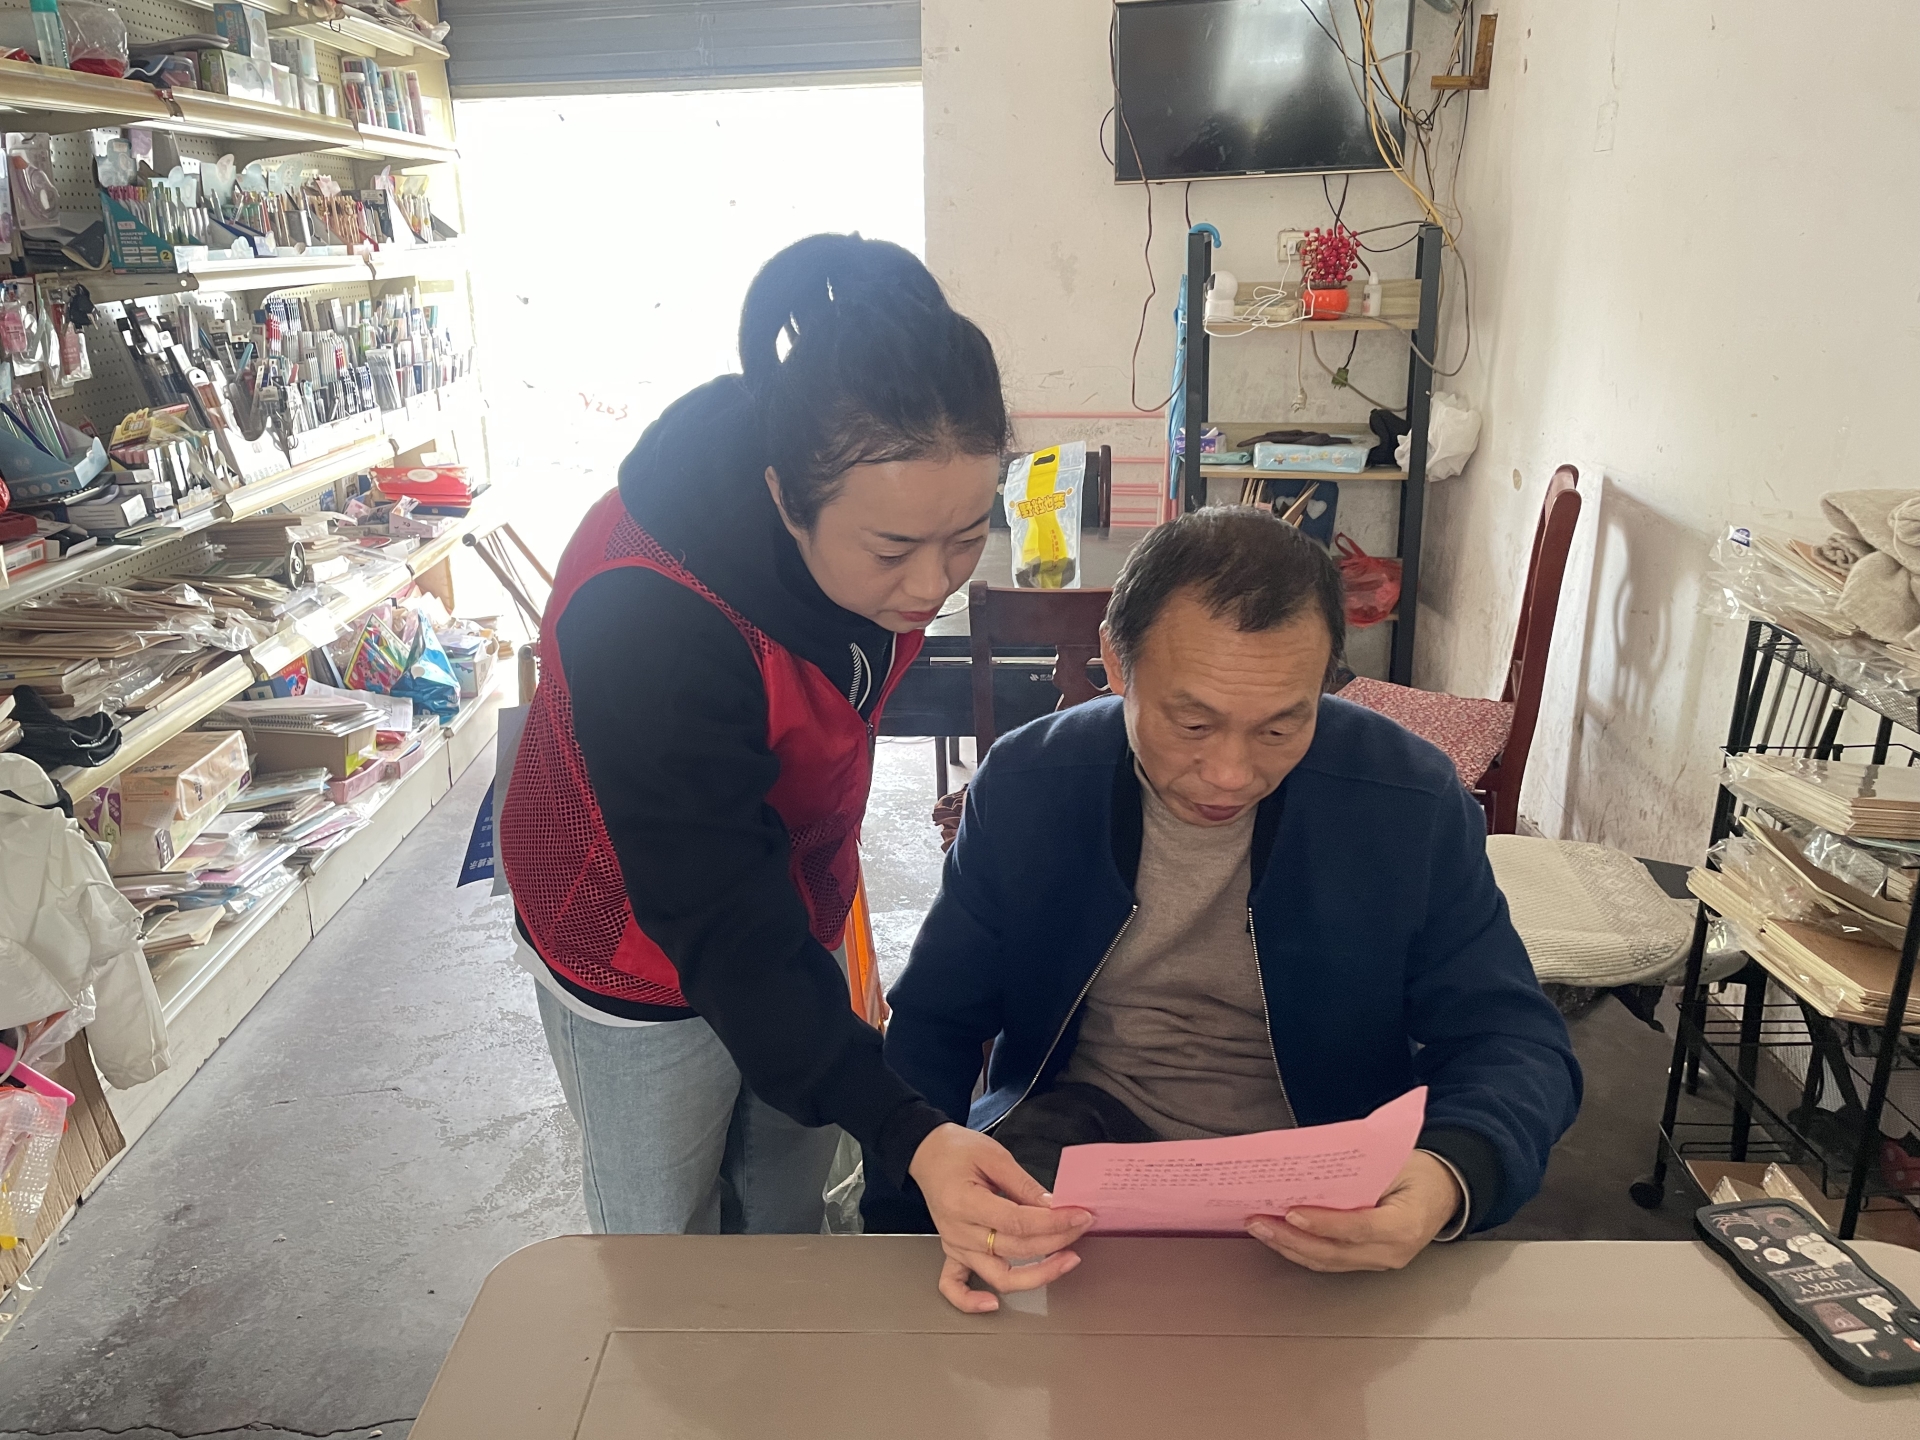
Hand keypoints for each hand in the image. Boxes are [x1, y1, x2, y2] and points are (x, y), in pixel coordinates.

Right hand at [908, 1123, 1094, 1313]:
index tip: (1079, 1216)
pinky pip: (954, 1286)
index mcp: (965, 1203)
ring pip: (998, 1276)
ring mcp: (955, 1246)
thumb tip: (1054, 1207)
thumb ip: (1024, 1185)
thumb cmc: (956, 1151)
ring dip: (1036, 1275)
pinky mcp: (952, 1253)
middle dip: (1056, 1240)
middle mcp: (958, 1231)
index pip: (1018, 1223)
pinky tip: (993, 1304)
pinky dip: (970, 1301)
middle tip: (1081, 1227)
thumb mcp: (995, 1156)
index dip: (1054, 1222)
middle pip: (1016, 1249)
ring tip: (1066, 1261)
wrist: (928, 1153)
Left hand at [1245, 1150, 1462, 1272]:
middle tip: (1259, 1221)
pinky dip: (1301, 1250)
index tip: (1290, 1212)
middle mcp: (1392, 1252)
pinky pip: (1330, 1262)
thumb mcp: (1394, 1163)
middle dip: (1291, 1238)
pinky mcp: (1368, 1263)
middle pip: (1334, 1252)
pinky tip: (1279, 1237)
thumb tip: (1311, 1169)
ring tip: (1260, 1228)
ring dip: (1289, 1246)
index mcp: (1404, 1225)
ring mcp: (1380, 1262)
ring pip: (1327, 1262)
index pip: (1357, 1228)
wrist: (1444, 1191)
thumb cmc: (1419, 1173)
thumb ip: (1358, 1171)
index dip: (1322, 1223)